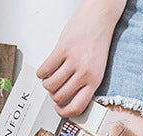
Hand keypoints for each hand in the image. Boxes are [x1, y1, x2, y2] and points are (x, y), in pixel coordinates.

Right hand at [37, 0, 126, 116]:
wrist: (100, 17)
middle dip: (53, 95)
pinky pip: (45, 69)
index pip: (77, 107)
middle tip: (54, 88)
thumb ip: (85, 83)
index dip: (64, 112)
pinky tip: (45, 69)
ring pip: (50, 85)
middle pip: (60, 96)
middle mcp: (85, 73)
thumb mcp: (97, 68)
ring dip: (46, 83)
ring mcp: (73, 61)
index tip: (58, 109)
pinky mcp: (63, 49)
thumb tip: (69, 98)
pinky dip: (41, 72)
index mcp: (94, 81)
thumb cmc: (98, 42)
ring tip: (50, 77)